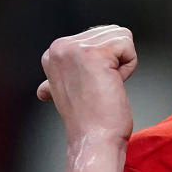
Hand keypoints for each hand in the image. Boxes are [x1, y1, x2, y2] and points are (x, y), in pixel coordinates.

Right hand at [38, 24, 137, 142]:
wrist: (93, 140)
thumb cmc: (89, 120)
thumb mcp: (70, 89)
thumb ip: (66, 74)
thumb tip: (44, 89)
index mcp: (53, 53)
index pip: (98, 35)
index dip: (106, 61)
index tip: (91, 86)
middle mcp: (59, 46)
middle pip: (111, 31)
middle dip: (115, 60)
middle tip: (100, 87)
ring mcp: (74, 48)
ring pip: (121, 36)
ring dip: (121, 64)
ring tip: (105, 86)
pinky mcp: (94, 54)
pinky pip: (127, 45)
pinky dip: (128, 66)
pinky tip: (112, 84)